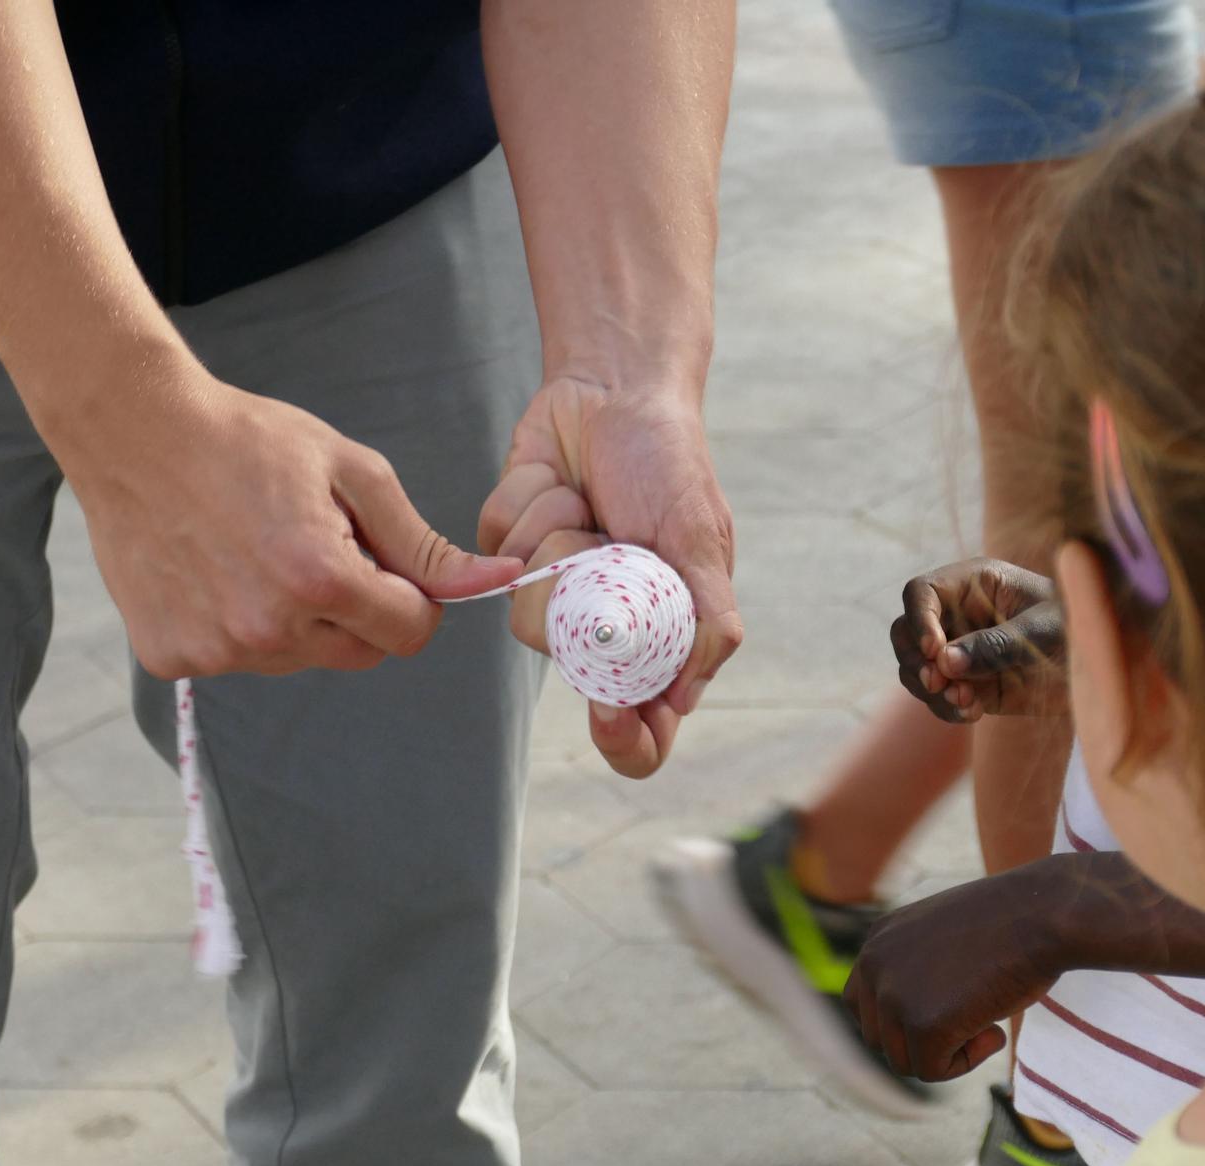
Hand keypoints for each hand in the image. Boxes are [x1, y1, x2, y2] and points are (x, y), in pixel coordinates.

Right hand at [54, 359, 522, 678]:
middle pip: (359, 653)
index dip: (412, 598)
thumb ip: (421, 542)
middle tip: (314, 546)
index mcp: (321, 581)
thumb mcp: (352, 472)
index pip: (411, 632)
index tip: (386, 564)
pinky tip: (212, 569)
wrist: (132, 429)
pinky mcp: (171, 657)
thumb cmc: (249, 440)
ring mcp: (215, 651)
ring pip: (298, 659)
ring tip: (254, 551)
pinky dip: (234, 625)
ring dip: (295, 620)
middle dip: (357, 610)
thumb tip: (495, 579)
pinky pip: (234, 658)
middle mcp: (268, 629)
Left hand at [479, 377, 740, 774]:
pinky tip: (557, 480)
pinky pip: (497, 550)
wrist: (614, 387)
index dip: (625, 738)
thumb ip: (707, 618)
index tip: (609, 711)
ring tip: (585, 504)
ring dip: (556, 539)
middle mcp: (604, 624)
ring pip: (523, 612)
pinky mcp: (510, 550)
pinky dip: (529, 505)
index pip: (644, 730)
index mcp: (661, 633)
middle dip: (582, 594)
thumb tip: (685, 697)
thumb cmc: (670, 461)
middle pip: (568, 669)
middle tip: (608, 542)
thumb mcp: (699, 536)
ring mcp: (554, 589)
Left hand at [843, 862, 1070, 1080]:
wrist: (1042, 915)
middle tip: (969, 1020)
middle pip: (877, 1038)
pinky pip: (933, 1071)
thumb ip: (919, 968)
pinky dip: (966, 1063)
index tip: (940, 1016)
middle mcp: (875, 964)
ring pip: (904, 1061)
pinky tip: (994, 1030)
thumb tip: (912, 1016)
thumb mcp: (946, 935)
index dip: (898, 1023)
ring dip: (945, 1054)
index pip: (860, 1003)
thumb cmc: (1011, 922)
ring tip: (985, 1022)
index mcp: (879, 939)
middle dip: (921, 1042)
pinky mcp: (924, 1025)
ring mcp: (895, 995)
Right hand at [890, 558, 1064, 722]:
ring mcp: (957, 652)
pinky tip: (973, 713)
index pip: (921, 593)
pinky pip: (937, 698)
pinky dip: (946, 709)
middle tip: (938, 683)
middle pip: (904, 632)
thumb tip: (944, 662)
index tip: (934, 650)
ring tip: (965, 702)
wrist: (1103, 665)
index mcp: (973, 584)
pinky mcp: (966, 684)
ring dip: (930, 690)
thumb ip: (997, 644)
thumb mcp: (1045, 630)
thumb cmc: (1080, 627)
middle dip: (915, 660)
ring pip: (914, 669)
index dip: (918, 619)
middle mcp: (956, 615)